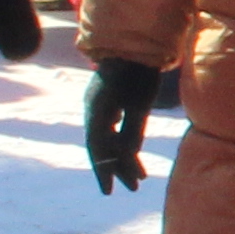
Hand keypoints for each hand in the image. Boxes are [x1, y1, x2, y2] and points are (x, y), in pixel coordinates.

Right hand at [84, 59, 167, 193]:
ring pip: (109, 139)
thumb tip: (128, 157)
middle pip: (103, 146)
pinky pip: (113, 129)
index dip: (103, 171)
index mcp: (97, 110)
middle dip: (117, 169)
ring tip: (140, 179)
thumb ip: (133, 130)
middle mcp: (94, 110)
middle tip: (132, 189)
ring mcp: (100, 105)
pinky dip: (124, 143)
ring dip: (124, 158)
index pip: (97, 148)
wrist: (135, 42)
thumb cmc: (139, 70)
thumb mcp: (140, 102)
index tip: (109, 191)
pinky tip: (133, 156)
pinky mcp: (109, 102)